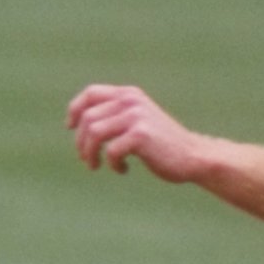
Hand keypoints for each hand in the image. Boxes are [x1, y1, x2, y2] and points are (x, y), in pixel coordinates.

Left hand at [66, 84, 216, 183]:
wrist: (193, 156)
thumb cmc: (161, 143)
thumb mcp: (138, 120)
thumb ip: (115, 115)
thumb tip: (78, 124)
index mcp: (129, 94)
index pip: (91, 93)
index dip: (75, 109)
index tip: (69, 127)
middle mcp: (131, 100)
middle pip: (88, 118)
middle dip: (81, 142)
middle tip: (88, 160)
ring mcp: (136, 116)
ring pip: (94, 133)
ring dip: (90, 153)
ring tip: (97, 166)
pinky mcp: (141, 135)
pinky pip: (112, 150)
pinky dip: (113, 164)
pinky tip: (123, 170)